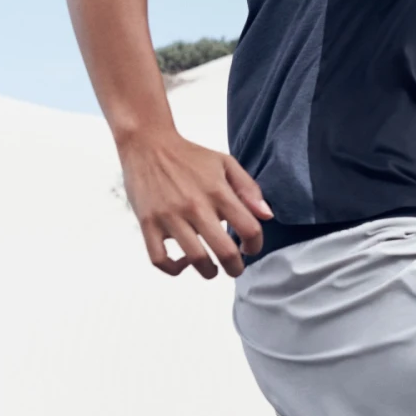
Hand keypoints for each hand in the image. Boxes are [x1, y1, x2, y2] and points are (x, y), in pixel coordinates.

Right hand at [118, 128, 272, 277]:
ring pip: (196, 259)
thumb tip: (267, 216)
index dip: (255, 245)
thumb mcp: (225, 163)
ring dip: (209, 272)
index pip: (249, 229)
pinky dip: (173, 269)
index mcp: (218, 192)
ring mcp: (170, 217)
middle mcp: (195, 206)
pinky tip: (182, 262)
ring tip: (211, 269)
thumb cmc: (189, 156)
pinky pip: (159, 259)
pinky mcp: (148, 223)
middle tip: (235, 268)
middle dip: (235, 268)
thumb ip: (249, 189)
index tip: (250, 248)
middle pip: (225, 251)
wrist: (148, 144)